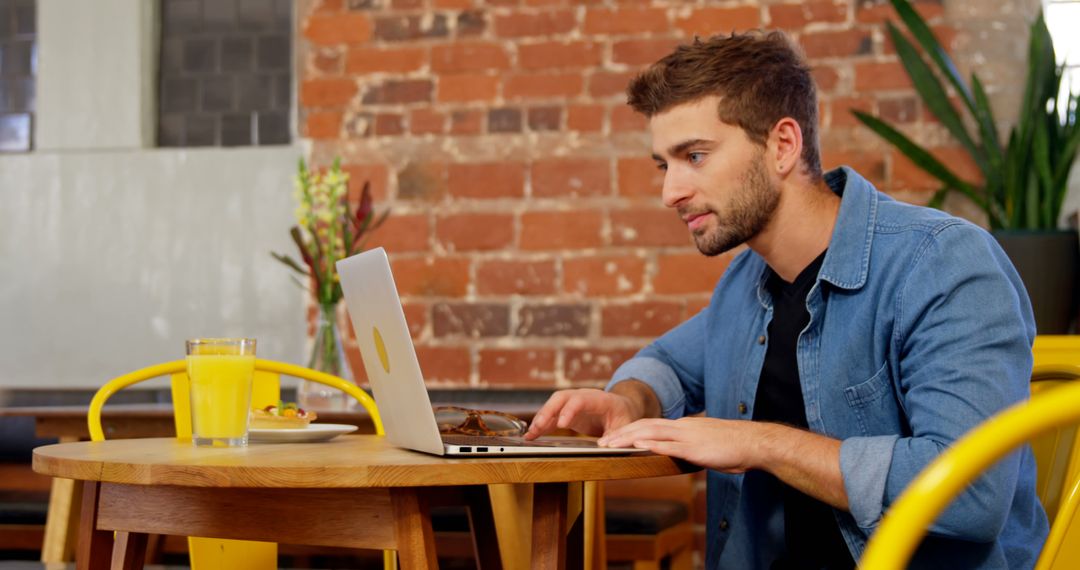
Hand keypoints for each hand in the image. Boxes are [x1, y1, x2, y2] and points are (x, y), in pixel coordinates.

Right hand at [523, 389, 643, 439]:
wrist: (621, 408)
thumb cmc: (624, 417)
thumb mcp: (625, 426)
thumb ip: (616, 435)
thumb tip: (603, 445)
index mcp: (600, 399)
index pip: (581, 400)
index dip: (570, 410)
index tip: (562, 424)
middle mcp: (583, 397)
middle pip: (562, 398)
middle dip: (548, 411)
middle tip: (538, 427)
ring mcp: (573, 403)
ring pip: (553, 405)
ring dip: (541, 418)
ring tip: (530, 434)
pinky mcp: (567, 412)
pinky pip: (552, 415)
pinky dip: (542, 424)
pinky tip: (532, 435)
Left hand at [597, 417, 765, 472]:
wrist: (753, 442)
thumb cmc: (733, 447)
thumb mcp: (705, 446)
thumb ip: (688, 448)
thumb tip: (677, 455)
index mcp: (684, 426)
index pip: (650, 425)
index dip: (630, 430)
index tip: (613, 437)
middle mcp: (682, 427)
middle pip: (644, 426)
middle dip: (620, 434)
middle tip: (601, 442)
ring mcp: (687, 436)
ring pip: (650, 433)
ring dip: (627, 439)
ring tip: (609, 445)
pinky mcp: (694, 448)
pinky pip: (668, 446)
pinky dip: (650, 445)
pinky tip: (636, 447)